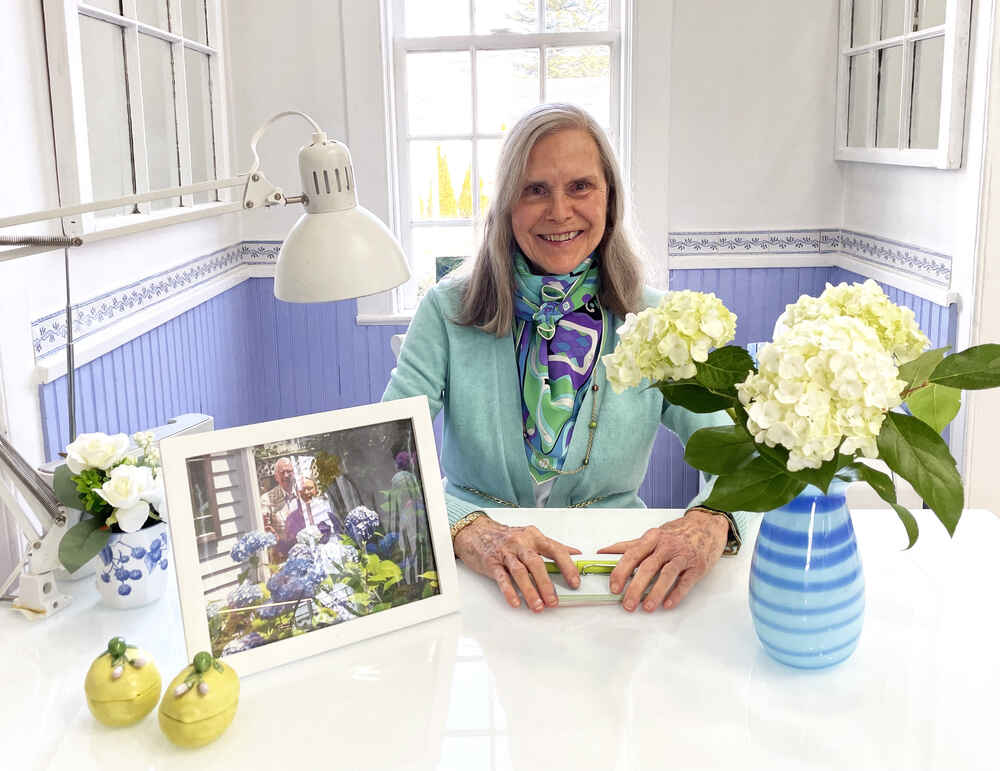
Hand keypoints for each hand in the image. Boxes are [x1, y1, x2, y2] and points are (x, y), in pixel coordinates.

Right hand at [453, 516, 581, 611]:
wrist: (476, 532)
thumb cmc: (506, 537)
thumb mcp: (531, 536)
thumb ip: (553, 546)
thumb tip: (576, 552)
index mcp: (534, 536)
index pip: (555, 550)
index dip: (567, 567)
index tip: (574, 582)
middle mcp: (521, 543)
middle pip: (536, 563)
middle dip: (546, 584)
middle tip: (554, 601)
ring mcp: (505, 553)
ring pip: (520, 572)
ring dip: (530, 591)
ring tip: (538, 606)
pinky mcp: (492, 562)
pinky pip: (502, 578)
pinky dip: (509, 591)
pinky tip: (516, 602)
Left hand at [597, 508, 728, 611]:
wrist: (707, 526)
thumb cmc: (676, 533)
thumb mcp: (652, 535)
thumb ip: (628, 545)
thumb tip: (603, 552)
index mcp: (652, 538)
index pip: (632, 555)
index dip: (621, 572)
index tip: (614, 588)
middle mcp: (666, 546)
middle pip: (648, 567)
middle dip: (635, 587)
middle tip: (627, 604)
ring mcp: (683, 556)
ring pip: (666, 575)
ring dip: (655, 593)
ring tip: (646, 608)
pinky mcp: (697, 566)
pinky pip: (686, 581)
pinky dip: (676, 594)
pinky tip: (667, 604)